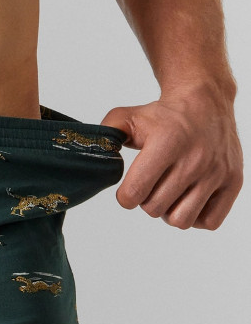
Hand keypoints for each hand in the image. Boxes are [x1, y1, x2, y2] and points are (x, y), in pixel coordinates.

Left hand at [100, 87, 242, 229]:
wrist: (205, 102)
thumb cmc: (163, 115)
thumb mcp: (127, 117)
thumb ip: (104, 136)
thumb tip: (91, 156)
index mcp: (166, 143)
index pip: (134, 193)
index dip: (125, 196)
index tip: (128, 188)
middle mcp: (194, 159)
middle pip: (154, 209)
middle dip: (146, 200)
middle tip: (151, 185)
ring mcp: (216, 172)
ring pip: (181, 220)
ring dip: (169, 211)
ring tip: (169, 192)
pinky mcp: (233, 182)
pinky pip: (209, 222)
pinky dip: (196, 216)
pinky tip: (189, 197)